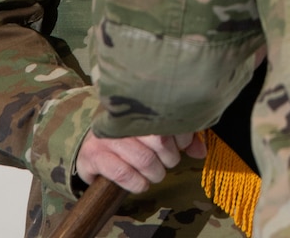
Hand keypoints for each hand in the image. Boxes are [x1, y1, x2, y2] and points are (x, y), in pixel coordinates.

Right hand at [76, 130, 204, 193]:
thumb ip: (180, 138)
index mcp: (140, 105)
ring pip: (144, 160)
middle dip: (169, 158)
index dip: (182, 137)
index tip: (181, 144)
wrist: (89, 146)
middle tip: (167, 162)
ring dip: (155, 173)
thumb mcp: (155, 131)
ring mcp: (106, 136)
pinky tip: (140, 183)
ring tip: (154, 173)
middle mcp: (121, 118)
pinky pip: (123, 174)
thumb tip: (201, 152)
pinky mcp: (94, 155)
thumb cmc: (130, 137)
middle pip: (159, 140)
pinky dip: (137, 183)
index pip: (170, 119)